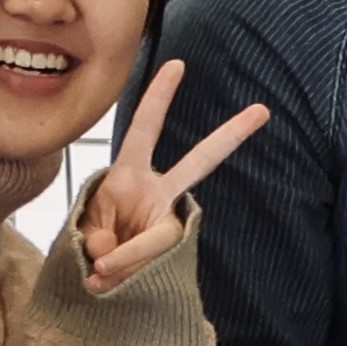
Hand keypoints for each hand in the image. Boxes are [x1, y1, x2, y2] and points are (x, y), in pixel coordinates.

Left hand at [74, 59, 269, 292]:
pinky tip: (103, 281)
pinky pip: (142, 266)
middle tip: (263, 111)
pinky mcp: (168, 251)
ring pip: (156, 240)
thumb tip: (107, 256)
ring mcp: (166, 221)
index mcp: (129, 174)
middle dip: (230, 136)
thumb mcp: (84, 228)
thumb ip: (95, 236)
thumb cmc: (92, 239)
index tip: (177, 64)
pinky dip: (117, 277)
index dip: (159, 99)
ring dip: (119, 260)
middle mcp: (157, 193)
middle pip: (198, 162)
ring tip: (96, 272)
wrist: (98, 275)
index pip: (145, 131)